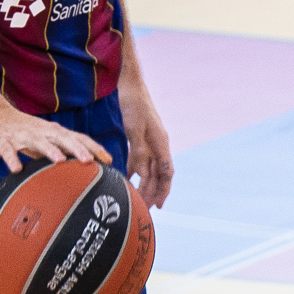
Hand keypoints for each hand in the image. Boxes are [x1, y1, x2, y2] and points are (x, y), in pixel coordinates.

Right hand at [0, 106, 111, 174]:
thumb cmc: (28, 132)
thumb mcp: (49, 140)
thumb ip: (65, 150)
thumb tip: (89, 166)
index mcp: (55, 132)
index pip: (79, 138)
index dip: (94, 148)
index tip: (109, 160)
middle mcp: (42, 132)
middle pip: (63, 139)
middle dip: (77, 149)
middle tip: (89, 161)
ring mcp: (23, 135)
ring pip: (38, 142)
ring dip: (49, 150)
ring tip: (60, 161)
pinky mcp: (4, 142)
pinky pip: (9, 151)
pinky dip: (13, 159)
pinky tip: (17, 169)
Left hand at [122, 90, 174, 209]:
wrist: (129, 84)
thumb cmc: (133, 104)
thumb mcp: (134, 128)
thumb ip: (139, 152)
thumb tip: (143, 174)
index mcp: (161, 143)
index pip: (166, 172)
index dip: (164, 190)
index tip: (159, 205)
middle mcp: (158, 144)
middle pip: (158, 174)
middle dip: (153, 192)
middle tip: (144, 208)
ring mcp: (149, 141)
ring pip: (149, 168)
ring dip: (145, 183)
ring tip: (138, 198)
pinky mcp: (139, 137)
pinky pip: (139, 159)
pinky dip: (135, 171)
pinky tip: (127, 178)